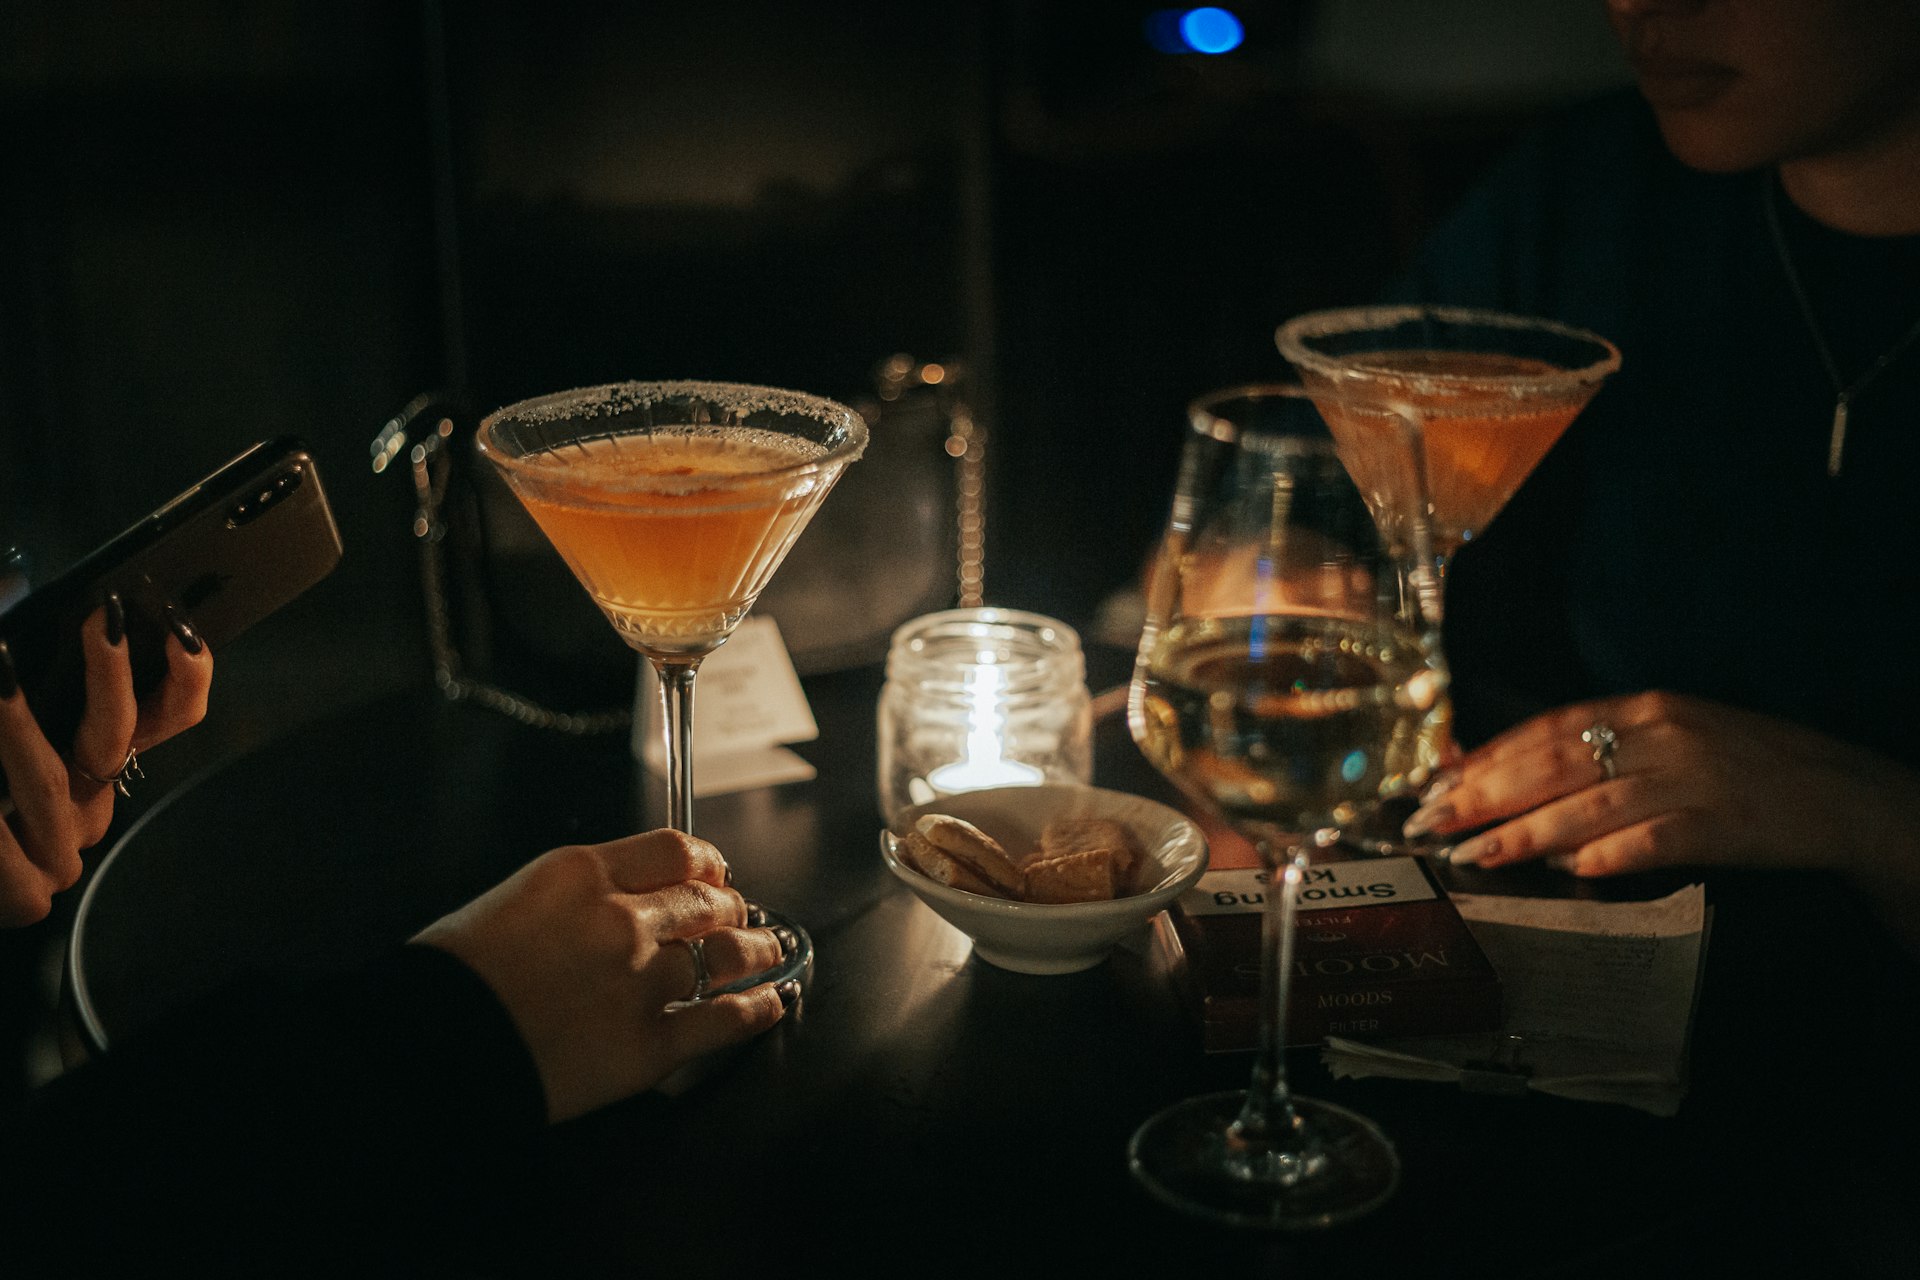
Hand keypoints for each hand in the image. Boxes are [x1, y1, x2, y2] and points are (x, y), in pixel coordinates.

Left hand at [0, 599, 212, 925]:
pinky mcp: (25, 895)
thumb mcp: (14, 707)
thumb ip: (28, 662)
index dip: (186, 669)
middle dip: (113, 674)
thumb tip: (31, 585)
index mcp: (95, 758)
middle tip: (99, 617)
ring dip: (16, 724)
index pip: (175, 710)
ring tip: (0, 668)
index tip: (172, 622)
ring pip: (50, 779)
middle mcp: (90, 800)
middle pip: (124, 734)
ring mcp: (59, 849)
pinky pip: (4, 855)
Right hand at [413, 830, 791, 1123]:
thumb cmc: (449, 981)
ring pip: (726, 955)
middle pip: (707, 900)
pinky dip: (756, 1010)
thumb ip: (572, 897)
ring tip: (769, 950)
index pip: (674, 850)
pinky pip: (723, 1020)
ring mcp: (641, 981)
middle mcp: (622, 918)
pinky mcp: (648, 1045)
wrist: (426, 1048)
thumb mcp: (509, 901)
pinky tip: (771, 1001)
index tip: (713, 871)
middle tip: (736, 915)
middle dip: (729, 907)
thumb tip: (612, 903)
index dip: (706, 862)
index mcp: (582, 873)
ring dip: (755, 951)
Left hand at [1401, 690, 1919, 880]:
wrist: (1844, 792)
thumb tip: (1510, 772)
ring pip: (1591, 804)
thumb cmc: (1744, 765)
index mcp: (1647, 707)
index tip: (1436, 782)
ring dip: (1526, 832)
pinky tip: (1568, 871)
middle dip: (1485, 794)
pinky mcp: (1723, 825)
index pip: (1549, 728)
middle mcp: (1663, 734)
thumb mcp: (1670, 735)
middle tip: (1431, 821)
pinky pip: (1654, 840)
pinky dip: (1607, 855)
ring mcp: (1693, 779)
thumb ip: (1598, 748)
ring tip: (1476, 854)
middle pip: (1555, 764)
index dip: (1488, 756)